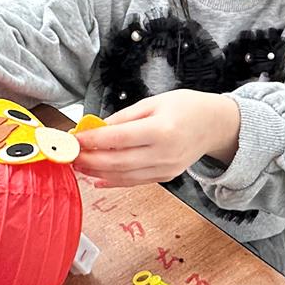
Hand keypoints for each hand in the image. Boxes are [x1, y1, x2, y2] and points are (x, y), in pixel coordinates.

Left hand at [73, 90, 239, 186]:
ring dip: (97, 172)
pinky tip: (96, 177)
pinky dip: (113, 181)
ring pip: (123, 176)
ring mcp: (165, 169)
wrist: (214, 125)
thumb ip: (123, 117)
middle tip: (69, 155)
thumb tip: (96, 128)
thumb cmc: (186, 107)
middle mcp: (164, 153)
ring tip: (78, 165)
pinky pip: (134, 182)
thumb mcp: (153, 102)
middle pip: (117, 162)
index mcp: (161, 130)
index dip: (91, 140)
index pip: (118, 139)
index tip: (73, 138)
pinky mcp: (165, 177)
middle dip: (89, 160)